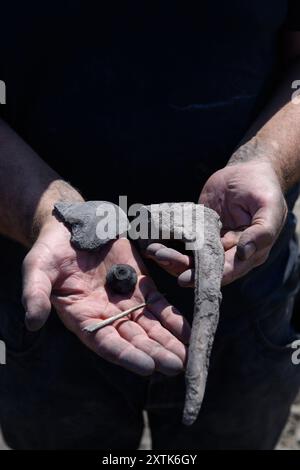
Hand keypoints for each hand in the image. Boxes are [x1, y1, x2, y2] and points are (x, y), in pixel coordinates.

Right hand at [22, 219, 189, 375]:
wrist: (73, 226)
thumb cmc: (51, 249)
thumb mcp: (37, 268)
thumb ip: (36, 294)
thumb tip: (32, 322)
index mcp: (81, 317)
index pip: (105, 342)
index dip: (126, 355)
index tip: (147, 367)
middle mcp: (106, 315)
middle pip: (134, 340)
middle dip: (155, 353)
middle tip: (177, 366)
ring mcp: (125, 301)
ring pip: (150, 326)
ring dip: (169, 341)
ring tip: (188, 356)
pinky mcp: (141, 285)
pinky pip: (160, 305)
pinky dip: (175, 319)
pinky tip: (189, 331)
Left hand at [143, 160, 286, 285]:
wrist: (248, 170)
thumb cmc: (263, 188)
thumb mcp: (268, 207)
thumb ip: (261, 232)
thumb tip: (244, 253)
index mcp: (249, 253)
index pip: (226, 270)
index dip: (205, 276)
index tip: (183, 279)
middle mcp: (230, 253)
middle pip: (203, 267)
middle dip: (180, 265)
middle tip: (159, 256)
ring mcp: (212, 242)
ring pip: (190, 256)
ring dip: (171, 255)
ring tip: (153, 249)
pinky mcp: (199, 230)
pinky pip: (182, 239)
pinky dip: (169, 241)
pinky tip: (153, 238)